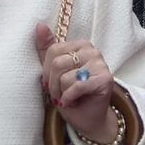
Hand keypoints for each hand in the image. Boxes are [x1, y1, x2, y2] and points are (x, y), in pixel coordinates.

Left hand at [35, 22, 118, 140]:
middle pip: (57, 63)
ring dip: (62, 93)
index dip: (46, 72)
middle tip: (60, 93)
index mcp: (80, 45)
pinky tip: (74, 101)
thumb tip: (39, 25)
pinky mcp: (105, 79)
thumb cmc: (70, 95)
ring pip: (65, 77)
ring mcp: (100, 64)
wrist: (88, 119)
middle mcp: (92, 51)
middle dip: (53, 84)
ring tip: (69, 97)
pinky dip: (70, 98)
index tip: (51, 83)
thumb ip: (47, 49)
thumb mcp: (54, 72)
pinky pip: (76, 87)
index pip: (53, 50)